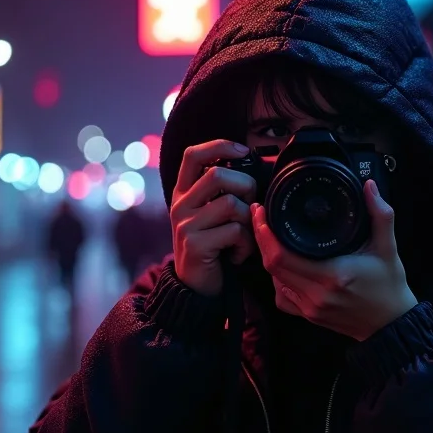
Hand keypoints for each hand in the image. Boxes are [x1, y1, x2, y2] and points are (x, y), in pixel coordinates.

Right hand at [170, 140, 257, 295]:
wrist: (195, 287)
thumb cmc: (213, 247)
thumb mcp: (212, 214)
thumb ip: (223, 192)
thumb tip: (252, 167)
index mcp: (184, 192)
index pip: (193, 155)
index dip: (219, 145)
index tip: (243, 150)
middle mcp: (180, 205)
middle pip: (217, 175)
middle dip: (245, 186)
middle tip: (250, 207)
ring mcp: (185, 225)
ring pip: (230, 204)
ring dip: (247, 221)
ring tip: (244, 238)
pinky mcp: (195, 245)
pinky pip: (234, 232)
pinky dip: (245, 244)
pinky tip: (238, 255)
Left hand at [251, 180, 417, 340]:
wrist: (392, 324)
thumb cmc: (390, 286)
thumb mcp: (388, 247)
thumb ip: (381, 214)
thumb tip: (369, 186)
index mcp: (332, 275)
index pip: (282, 256)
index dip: (265, 233)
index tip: (261, 212)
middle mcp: (316, 294)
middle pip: (272, 266)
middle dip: (261, 238)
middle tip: (260, 216)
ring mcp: (310, 308)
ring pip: (274, 281)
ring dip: (269, 258)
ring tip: (269, 236)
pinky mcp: (309, 316)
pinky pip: (282, 297)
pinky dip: (278, 280)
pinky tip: (284, 266)